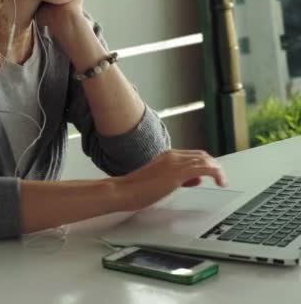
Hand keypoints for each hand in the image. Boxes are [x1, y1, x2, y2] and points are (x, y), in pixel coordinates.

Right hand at [113, 150, 227, 211]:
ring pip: (206, 159)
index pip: (193, 155)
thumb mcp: (159, 182)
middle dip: (213, 165)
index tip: (208, 175)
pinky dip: (216, 173)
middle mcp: (172, 156)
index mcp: (166, 156)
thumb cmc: (135, 190)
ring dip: (217, 169)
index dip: (204, 163)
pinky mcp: (177, 173)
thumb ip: (175, 178)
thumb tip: (191, 180)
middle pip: (202, 155)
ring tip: (222, 181)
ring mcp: (175, 163)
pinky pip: (205, 168)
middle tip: (220, 178)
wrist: (123, 191)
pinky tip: (220, 181)